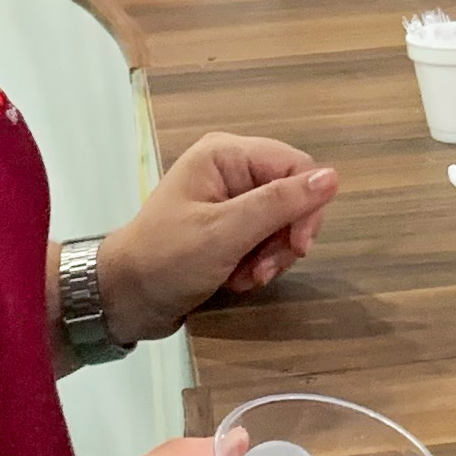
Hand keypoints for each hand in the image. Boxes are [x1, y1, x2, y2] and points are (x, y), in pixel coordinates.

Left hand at [97, 132, 336, 343]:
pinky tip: (236, 279)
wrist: (123, 300)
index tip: (299, 248)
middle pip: (292, 196)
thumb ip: (279, 204)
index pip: (296, 167)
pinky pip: (265, 240)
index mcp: (226, 155)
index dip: (306, 207)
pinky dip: (258, 264)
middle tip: (262, 270)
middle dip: (284, 238)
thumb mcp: (224, 233)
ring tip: (245, 278)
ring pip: (282, 223)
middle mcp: (230, 170)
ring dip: (271, 257)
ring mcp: (229, 200)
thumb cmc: (166, 260)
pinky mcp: (227, 228)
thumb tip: (333, 177)